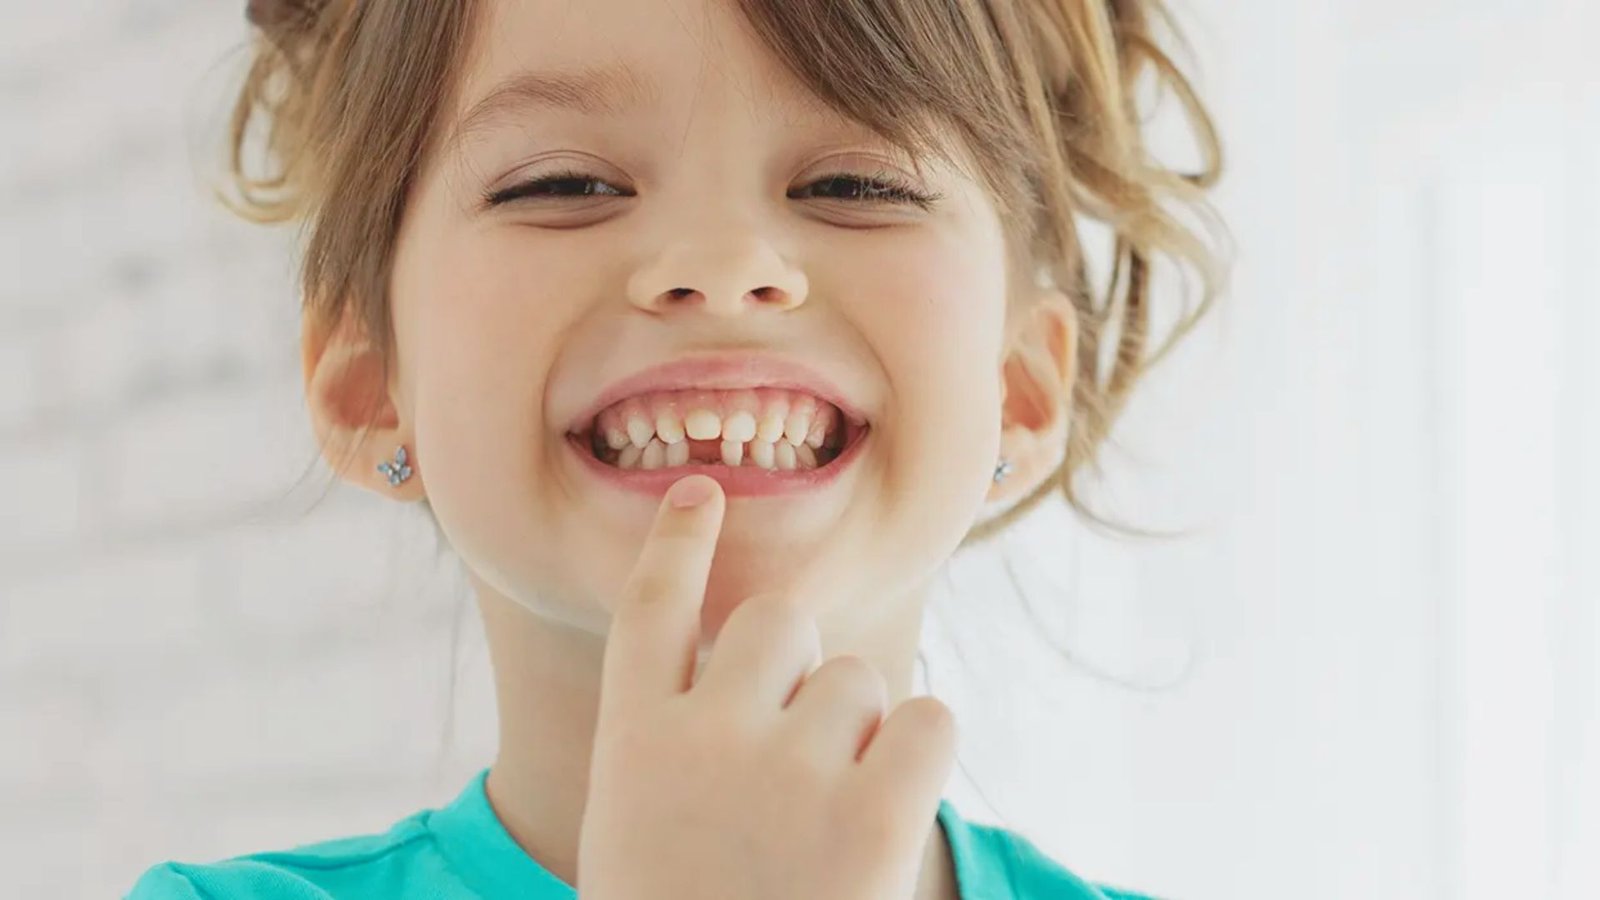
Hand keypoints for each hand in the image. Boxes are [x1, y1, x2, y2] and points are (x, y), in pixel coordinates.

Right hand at [576, 474, 957, 899]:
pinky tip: (893, 808)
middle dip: (803, 661)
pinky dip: (924, 749)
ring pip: (860, 678)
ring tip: (834, 816)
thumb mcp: (643, 839)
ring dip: (862, 727)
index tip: (702, 493)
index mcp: (630, 746)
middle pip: (778, 623)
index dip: (678, 544)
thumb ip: (680, 756)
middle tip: (802, 739)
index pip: (651, 611)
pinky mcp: (870, 814)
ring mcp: (785, 770)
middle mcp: (703, 736)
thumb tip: (767, 680)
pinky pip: (929, 717)